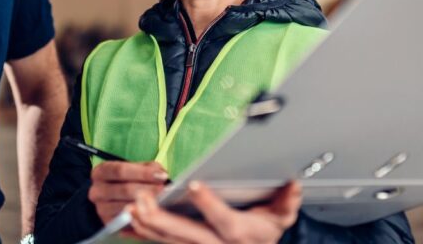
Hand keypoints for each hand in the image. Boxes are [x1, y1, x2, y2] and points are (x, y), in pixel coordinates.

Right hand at [88, 161, 169, 223]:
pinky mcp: (108, 223)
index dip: (142, 173)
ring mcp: (101, 209)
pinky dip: (142, 218)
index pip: (120, 170)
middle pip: (124, 190)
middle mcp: (97, 191)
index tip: (162, 176)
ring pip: (126, 207)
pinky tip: (153, 214)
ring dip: (146, 205)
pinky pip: (127, 222)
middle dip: (148, 190)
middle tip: (165, 191)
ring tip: (163, 201)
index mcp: (101, 172)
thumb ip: (148, 168)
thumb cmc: (128, 180)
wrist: (113, 198)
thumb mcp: (135, 168)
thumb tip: (161, 174)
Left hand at [127, 180, 302, 243]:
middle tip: (144, 201)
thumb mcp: (281, 215)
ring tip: (131, 207)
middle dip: (163, 219)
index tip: (194, 185)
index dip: (210, 205)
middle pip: (187, 235)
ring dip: (148, 224)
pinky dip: (144, 232)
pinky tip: (129, 220)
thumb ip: (287, 201)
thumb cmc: (264, 231)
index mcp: (241, 233)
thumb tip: (293, 185)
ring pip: (169, 240)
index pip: (224, 221)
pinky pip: (161, 242)